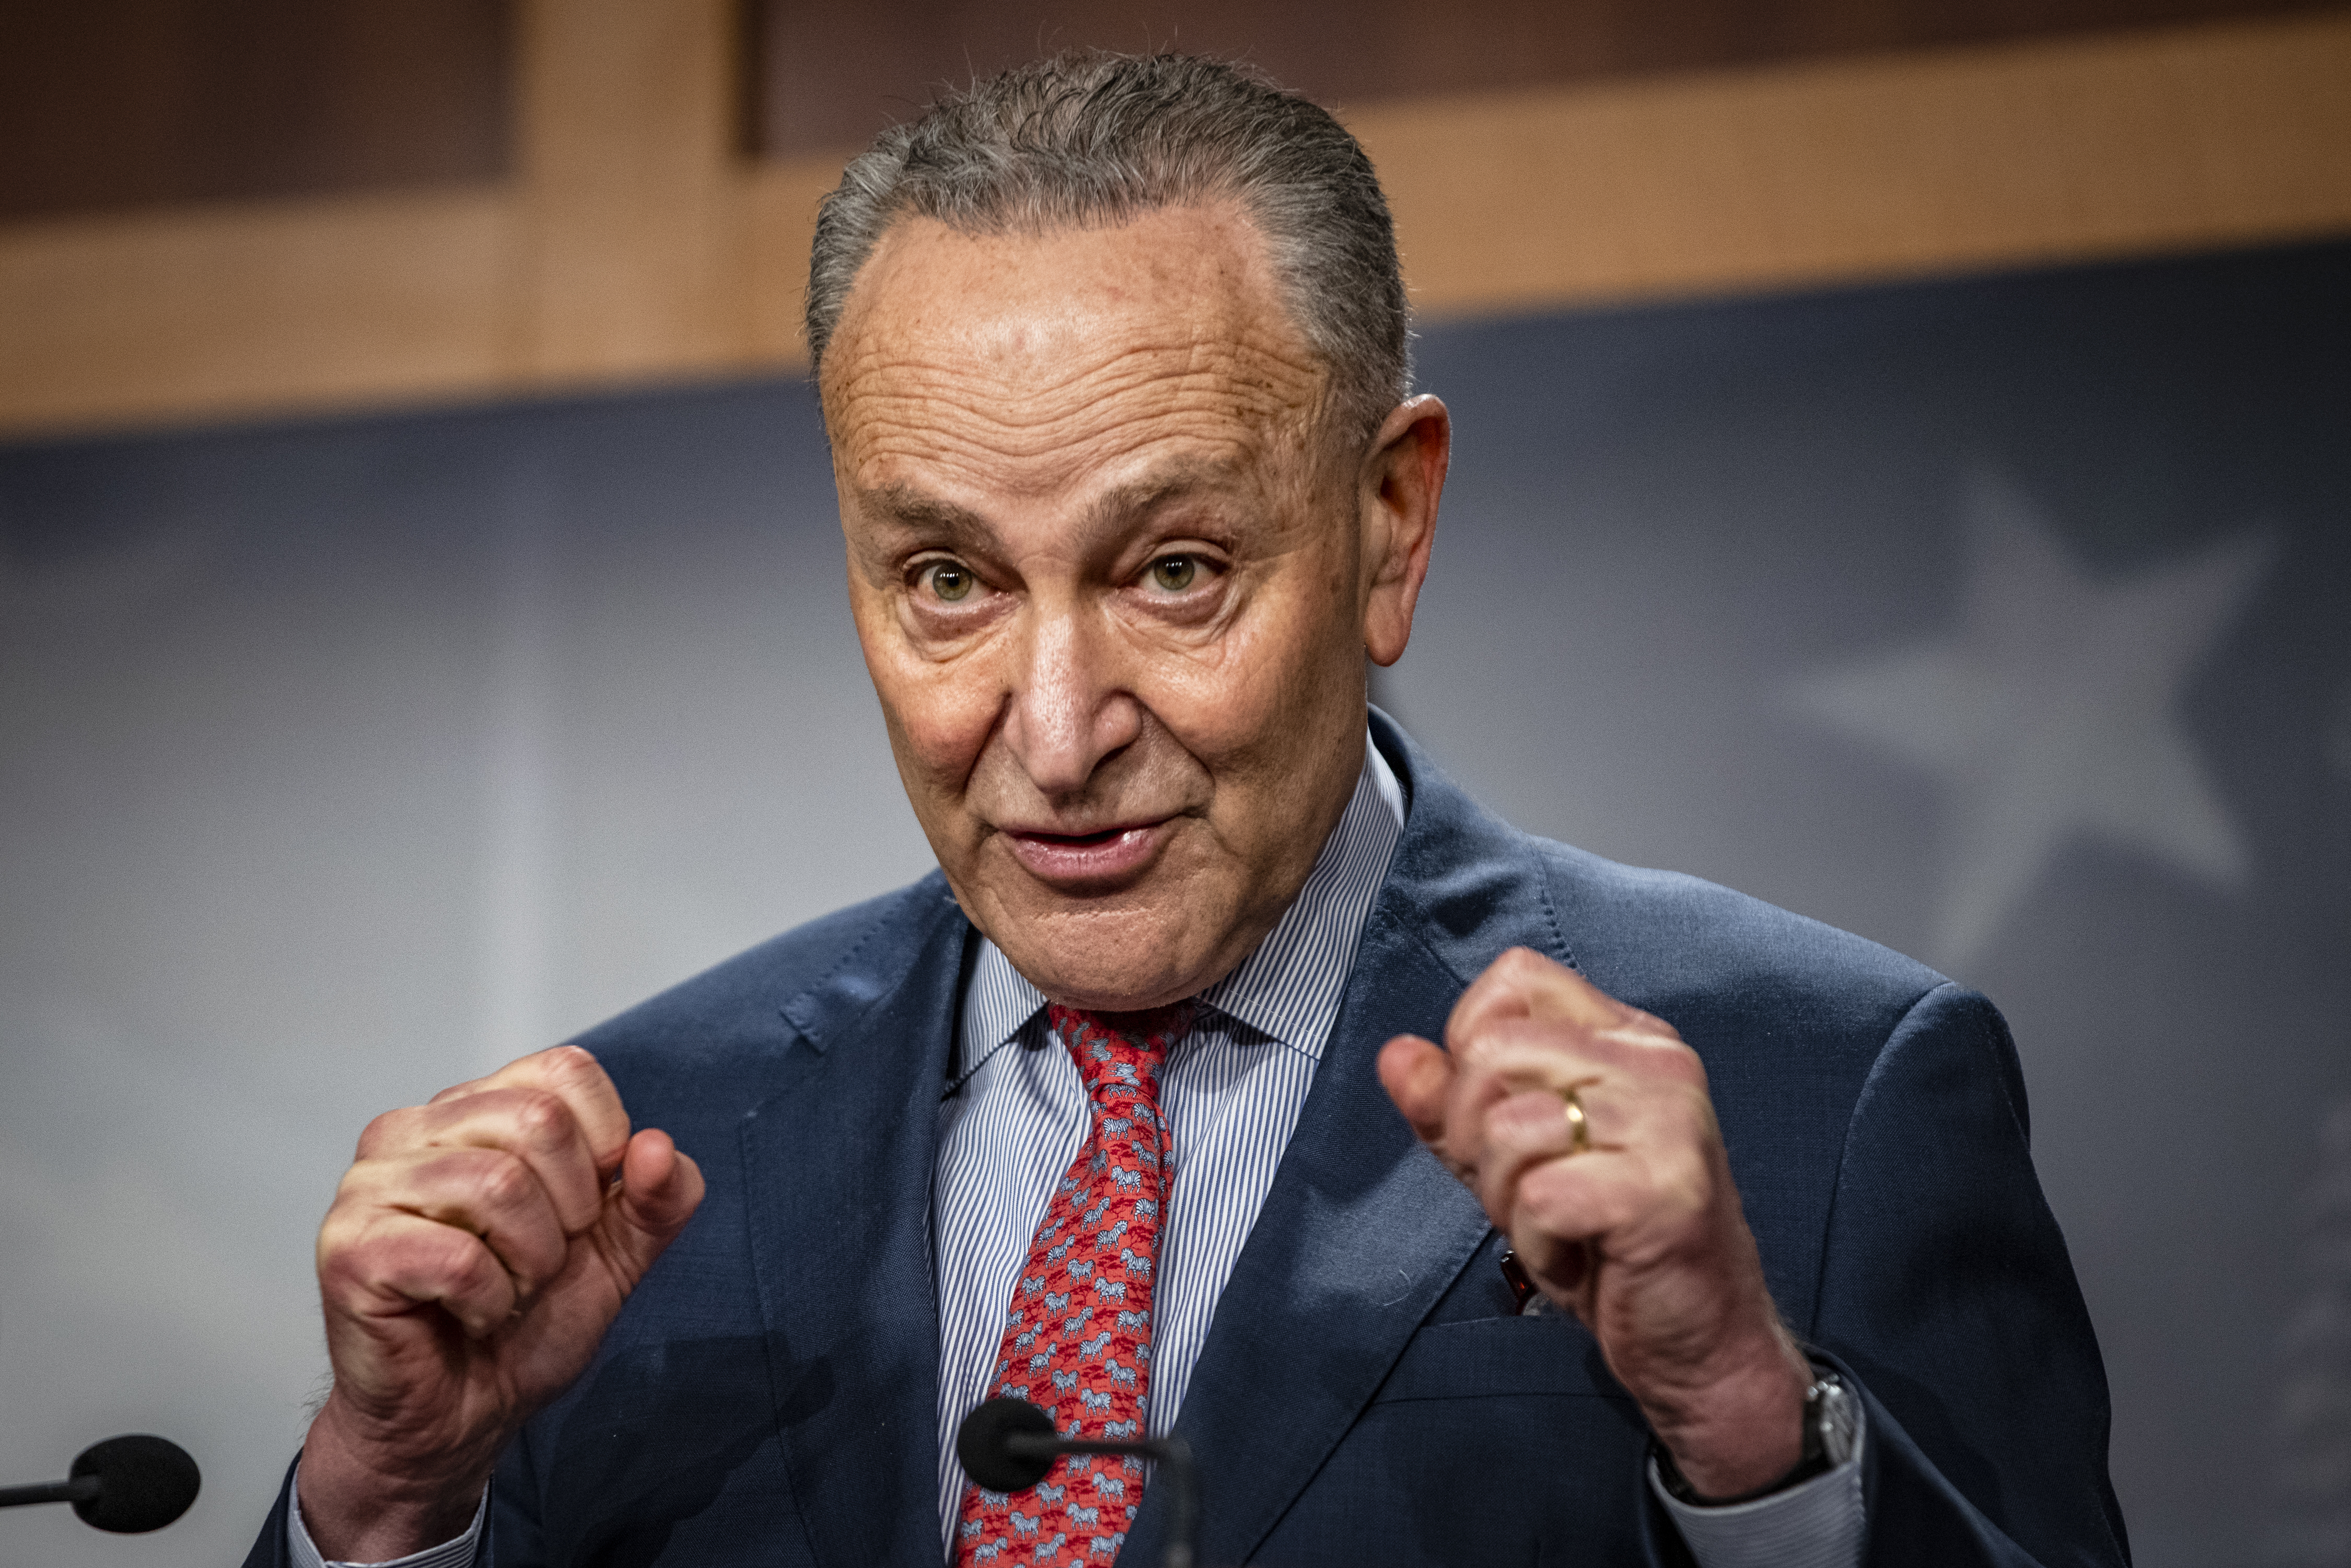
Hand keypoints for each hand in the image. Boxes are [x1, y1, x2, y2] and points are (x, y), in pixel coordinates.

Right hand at [297, 1046, 704, 1559]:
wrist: (461, 1417)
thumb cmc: (525, 1323)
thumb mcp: (621, 1252)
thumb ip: (660, 1196)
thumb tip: (656, 1148)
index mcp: (474, 1108)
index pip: (564, 1072)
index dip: (603, 1147)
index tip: (583, 1211)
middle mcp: (410, 1129)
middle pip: (539, 1120)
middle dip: (568, 1212)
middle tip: (537, 1261)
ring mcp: (369, 1185)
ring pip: (499, 1184)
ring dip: (530, 1261)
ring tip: (505, 1290)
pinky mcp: (350, 1249)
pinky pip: (458, 1255)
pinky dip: (489, 1299)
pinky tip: (471, 1314)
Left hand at [1377, 948, 1810, 1498]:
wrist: (1702, 1344)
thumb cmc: (1613, 1249)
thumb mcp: (1516, 1164)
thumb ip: (1453, 1107)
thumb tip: (1397, 1056)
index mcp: (1629, 1039)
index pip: (1516, 979)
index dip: (1472, 1047)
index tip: (1500, 1119)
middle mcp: (1657, 1065)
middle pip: (1494, 1050)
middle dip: (1476, 1136)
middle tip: (1528, 1191)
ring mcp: (1667, 1124)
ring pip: (1508, 1127)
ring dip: (1510, 1201)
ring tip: (1562, 1228)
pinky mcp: (1662, 1191)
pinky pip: (1539, 1198)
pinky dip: (1539, 1246)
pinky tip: (1581, 1261)